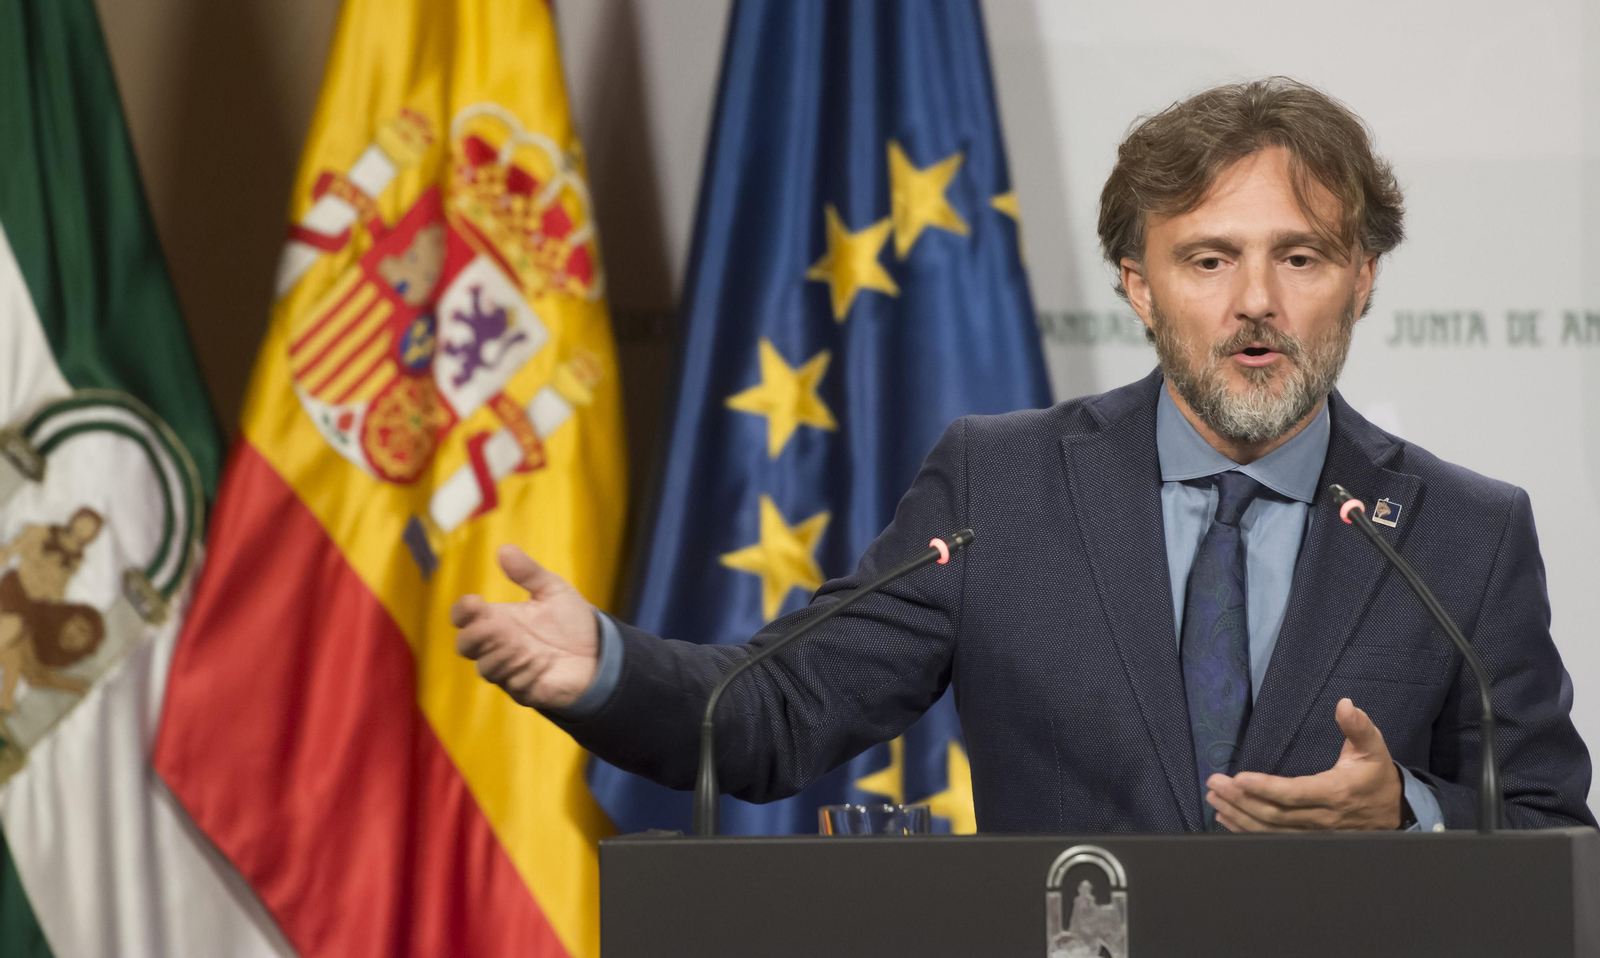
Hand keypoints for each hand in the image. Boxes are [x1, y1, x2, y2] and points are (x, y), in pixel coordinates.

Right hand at [451, 545, 599, 709]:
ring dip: (501, 655)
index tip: (476, 602)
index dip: (462, 611)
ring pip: (486, 669)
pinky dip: (526, 673)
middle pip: (465, 646)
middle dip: (475, 635)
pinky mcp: (526, 690)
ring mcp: (510, 669)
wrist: (599, 653)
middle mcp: (498, 645)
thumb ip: (529, 572)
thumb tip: (504, 549)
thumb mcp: (553, 590)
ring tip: (525, 646)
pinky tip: (544, 662)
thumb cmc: (570, 622)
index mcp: (498, 618)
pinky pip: (515, 686)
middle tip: (497, 625)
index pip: (463, 617)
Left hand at [1205, 698, 1402, 830]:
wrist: (1396, 813)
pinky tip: (1227, 819)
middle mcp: (1322, 818)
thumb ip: (1358, 726)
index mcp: (1334, 792)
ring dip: (1238, 816)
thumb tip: (1345, 704)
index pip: (1294, 793)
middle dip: (1240, 800)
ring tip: (1214, 799)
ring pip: (1270, 830)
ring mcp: (1314, 833)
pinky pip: (1274, 839)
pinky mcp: (1309, 840)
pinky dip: (1247, 831)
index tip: (1239, 778)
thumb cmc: (1376, 776)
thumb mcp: (1373, 748)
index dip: (1266, 788)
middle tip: (1214, 784)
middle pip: (1274, 814)